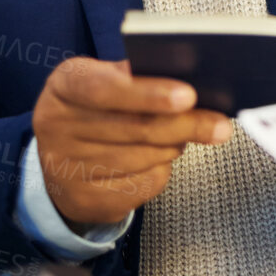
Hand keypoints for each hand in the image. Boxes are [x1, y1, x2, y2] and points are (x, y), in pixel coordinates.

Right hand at [32, 57, 231, 227]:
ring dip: (174, 146)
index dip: (149, 93)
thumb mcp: (106, 78)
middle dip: (185, 125)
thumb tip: (193, 77)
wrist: (62, 158)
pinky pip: (143, 184)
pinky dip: (161, 169)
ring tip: (179, 135)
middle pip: (134, 127)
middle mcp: (57, 126)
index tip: (189, 96)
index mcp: (65, 85)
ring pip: (144, 157)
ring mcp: (66, 168)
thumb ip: (139, 74)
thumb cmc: (97, 108)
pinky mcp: (84, 200)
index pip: (105, 88)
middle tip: (219, 125)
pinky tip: (157, 158)